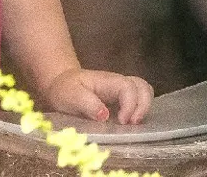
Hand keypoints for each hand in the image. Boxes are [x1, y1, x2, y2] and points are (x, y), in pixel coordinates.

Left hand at [39, 67, 153, 125]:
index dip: (130, 104)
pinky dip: (141, 110)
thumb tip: (104, 116)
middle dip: (143, 105)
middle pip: (142, 87)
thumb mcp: (71, 95)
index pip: (128, 87)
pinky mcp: (122, 100)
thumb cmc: (65, 89)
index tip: (122, 121)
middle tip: (133, 124)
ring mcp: (122, 91)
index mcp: (108, 81)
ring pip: (145, 92)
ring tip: (134, 124)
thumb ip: (87, 104)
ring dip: (144, 107)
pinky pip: (139, 100)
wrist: (61, 85)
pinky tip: (131, 123)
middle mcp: (119, 84)